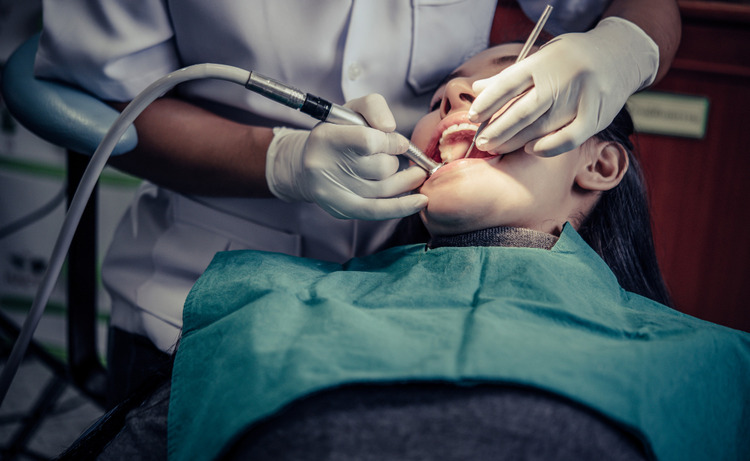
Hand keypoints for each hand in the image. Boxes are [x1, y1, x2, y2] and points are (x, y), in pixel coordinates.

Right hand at [266, 94, 427, 219]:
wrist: (309, 167)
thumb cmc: (338, 135)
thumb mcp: (352, 110)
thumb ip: (374, 107)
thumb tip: (390, 128)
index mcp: (325, 137)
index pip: (368, 141)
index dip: (392, 142)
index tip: (399, 142)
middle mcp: (324, 167)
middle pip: (380, 167)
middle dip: (394, 160)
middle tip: (392, 156)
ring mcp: (332, 191)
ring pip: (385, 187)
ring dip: (405, 179)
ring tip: (415, 173)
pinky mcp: (342, 209)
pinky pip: (377, 210)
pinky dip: (402, 206)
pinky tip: (421, 200)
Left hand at [469, 17, 658, 156]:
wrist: (623, 53)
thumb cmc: (572, 57)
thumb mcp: (542, 56)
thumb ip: (511, 75)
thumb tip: (478, 89)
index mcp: (545, 60)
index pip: (509, 83)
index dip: (488, 102)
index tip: (472, 117)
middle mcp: (563, 77)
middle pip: (523, 110)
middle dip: (498, 129)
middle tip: (481, 142)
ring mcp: (582, 96)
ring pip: (543, 126)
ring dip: (516, 141)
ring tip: (497, 148)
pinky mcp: (597, 114)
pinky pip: (569, 138)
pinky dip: (548, 147)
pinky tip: (530, 150)